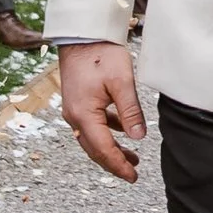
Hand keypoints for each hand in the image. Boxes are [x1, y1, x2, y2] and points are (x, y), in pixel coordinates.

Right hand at [58, 41, 144, 180]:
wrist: (82, 35)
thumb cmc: (101, 54)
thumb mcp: (122, 82)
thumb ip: (130, 111)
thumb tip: (138, 137)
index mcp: (84, 114)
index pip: (103, 149)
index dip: (118, 165)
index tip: (132, 177)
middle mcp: (74, 116)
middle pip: (94, 149)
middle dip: (114, 163)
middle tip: (132, 173)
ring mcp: (73, 109)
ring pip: (92, 138)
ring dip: (110, 148)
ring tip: (131, 156)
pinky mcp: (77, 101)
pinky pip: (91, 125)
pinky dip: (106, 132)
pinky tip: (121, 130)